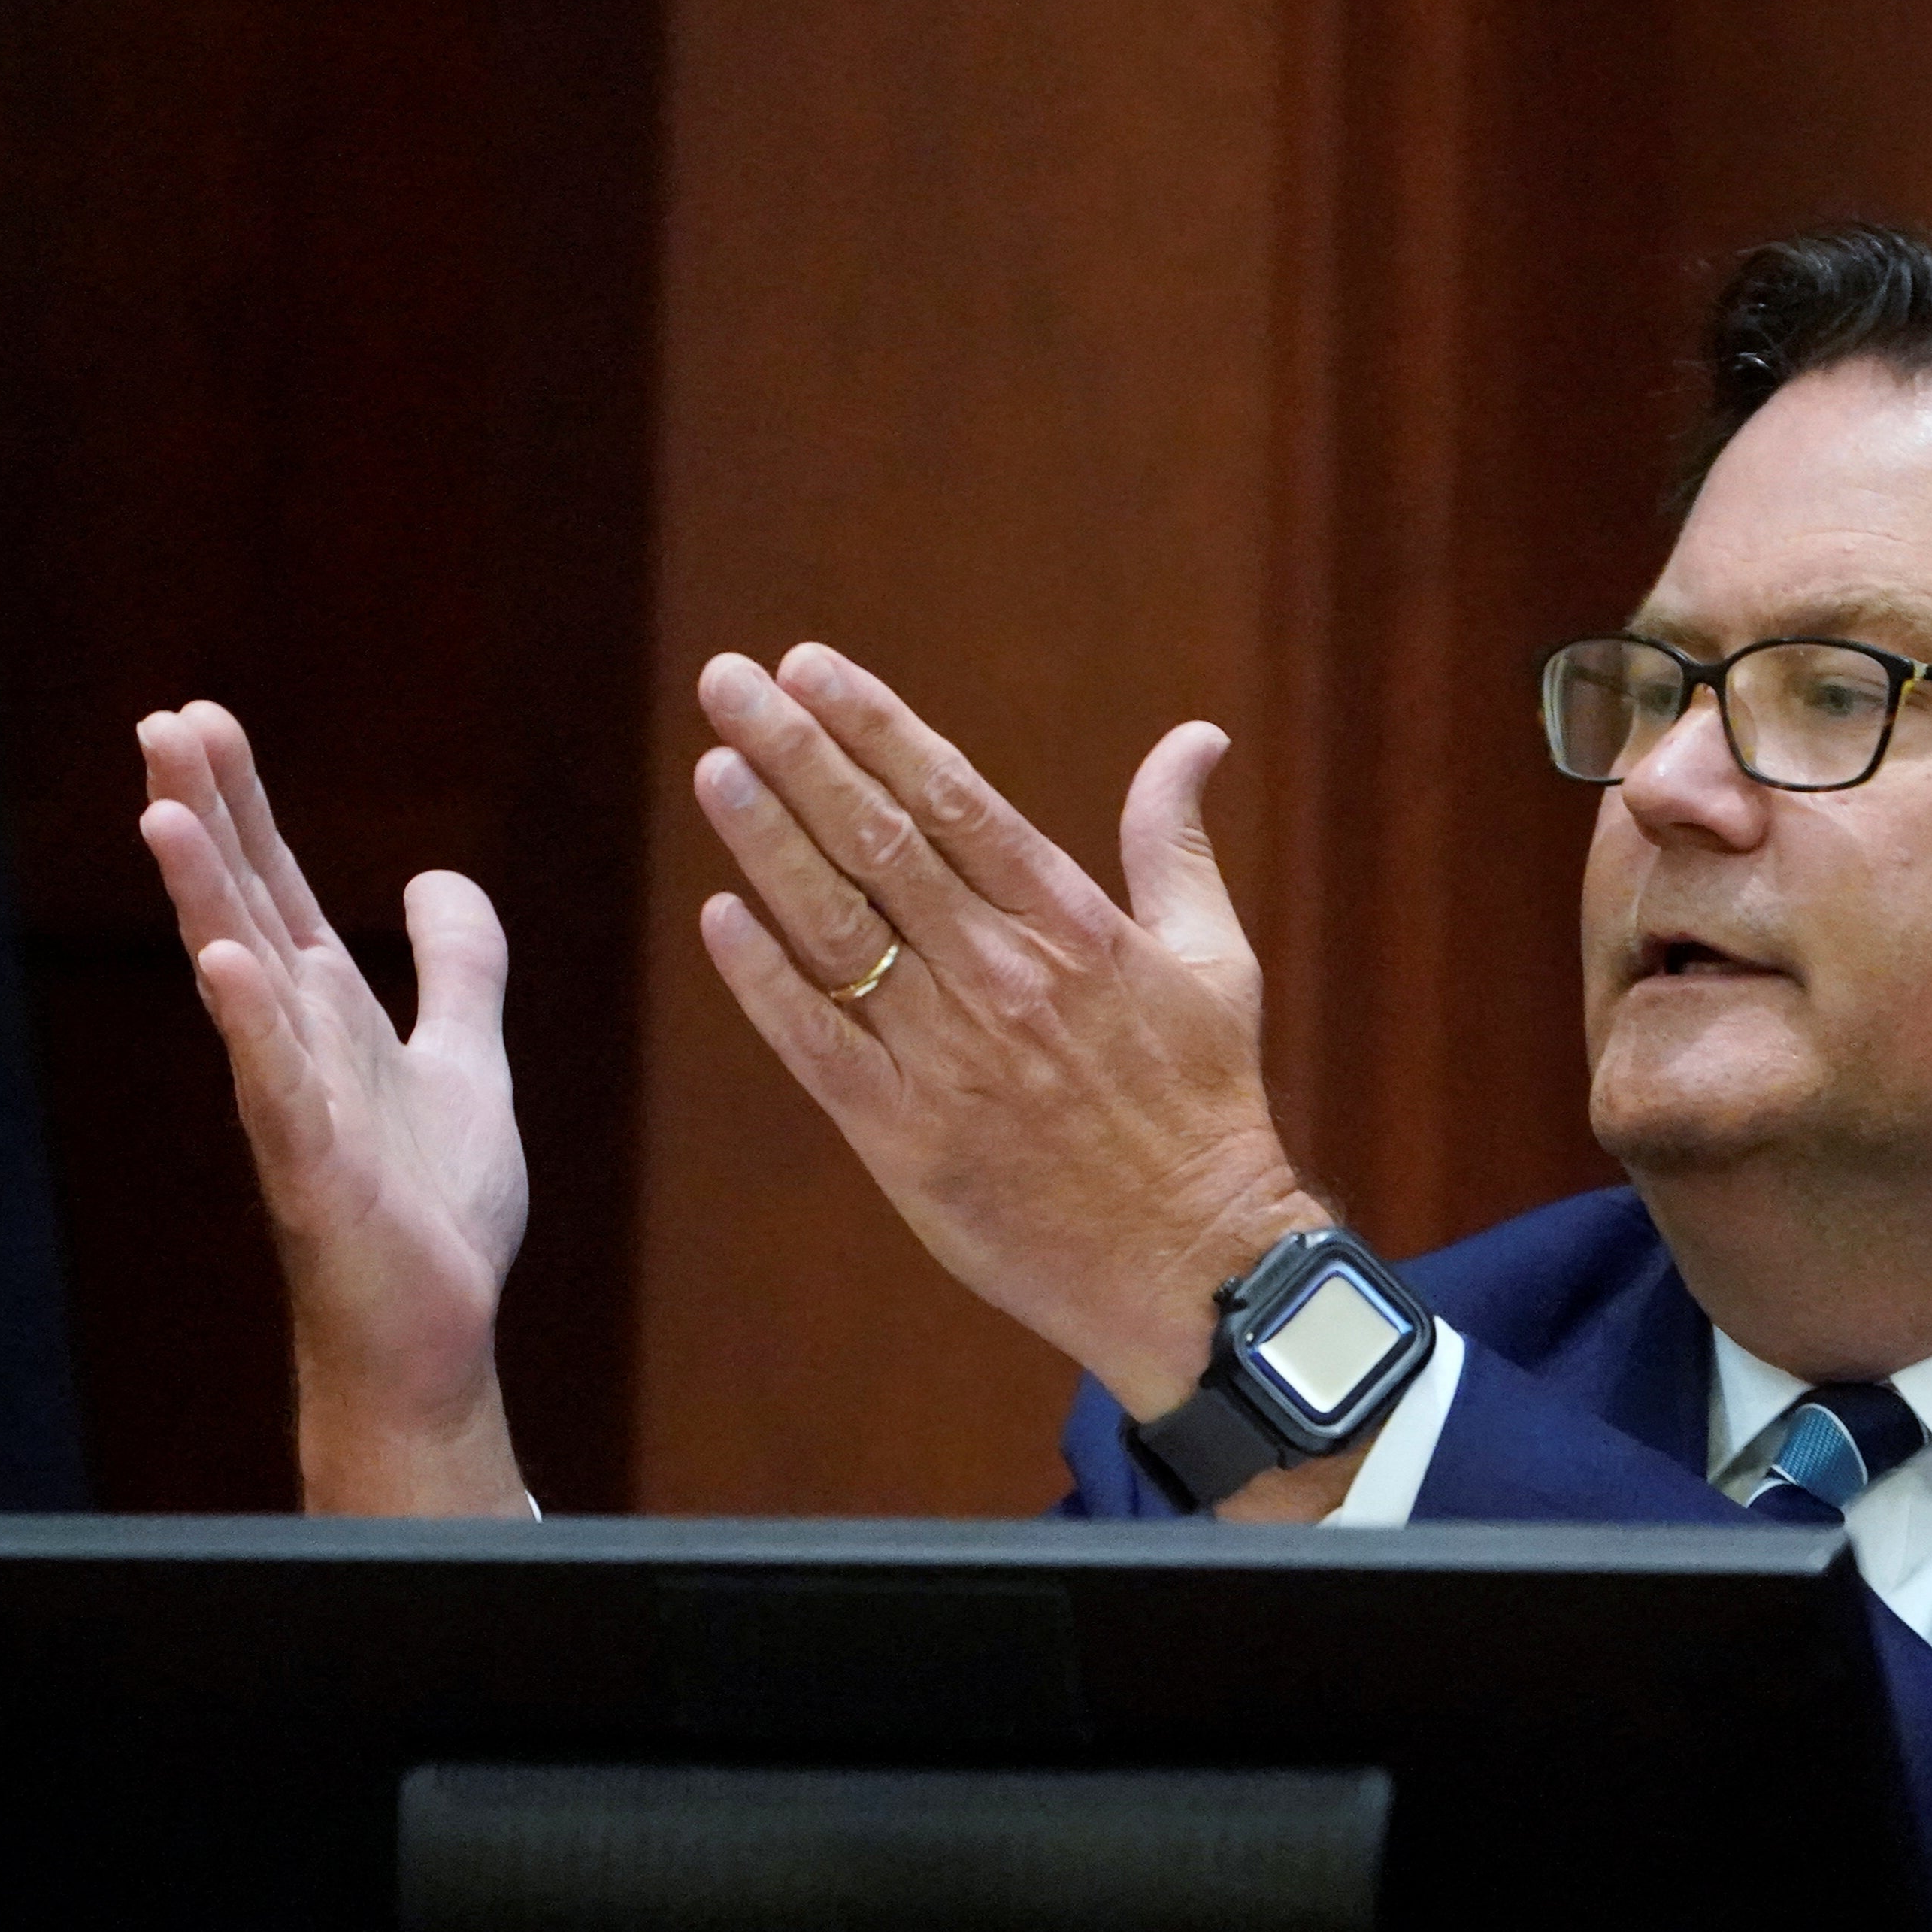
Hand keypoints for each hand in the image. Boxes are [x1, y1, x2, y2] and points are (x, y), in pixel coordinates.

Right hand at [135, 701, 531, 1514]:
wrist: (432, 1339)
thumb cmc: (432, 1213)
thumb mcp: (465, 1062)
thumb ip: (457, 971)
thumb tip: (434, 877)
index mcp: (332, 1018)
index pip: (275, 889)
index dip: (241, 805)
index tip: (200, 717)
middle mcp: (298, 1048)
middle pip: (242, 908)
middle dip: (207, 817)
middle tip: (163, 722)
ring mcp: (295, 1108)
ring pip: (238, 984)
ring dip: (203, 896)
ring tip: (163, 810)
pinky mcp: (315, 1174)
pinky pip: (277, 1089)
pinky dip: (253, 1026)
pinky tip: (223, 963)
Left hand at [687, 643, 1327, 1434]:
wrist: (1191, 1264)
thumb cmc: (1206, 1110)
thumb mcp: (1215, 960)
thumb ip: (1174, 843)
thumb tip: (1194, 739)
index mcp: (1073, 928)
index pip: (954, 798)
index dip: (875, 726)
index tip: (810, 667)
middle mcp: (1002, 978)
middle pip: (878, 841)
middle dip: (797, 752)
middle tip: (729, 684)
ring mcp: (947, 1058)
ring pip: (836, 929)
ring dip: (768, 843)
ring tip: (716, 768)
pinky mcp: (906, 1139)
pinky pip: (817, 1044)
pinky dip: (765, 981)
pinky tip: (722, 917)